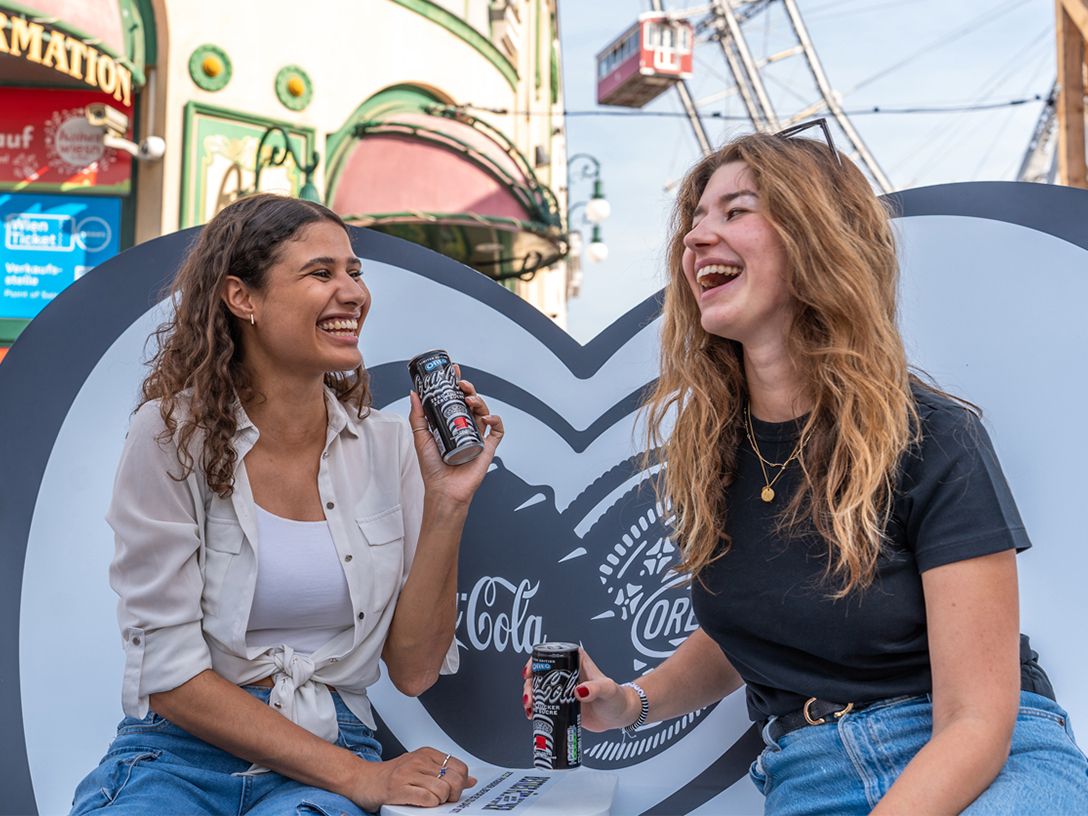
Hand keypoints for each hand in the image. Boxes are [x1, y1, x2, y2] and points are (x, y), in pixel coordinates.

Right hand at [348, 747, 475, 810]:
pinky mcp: (400, 789)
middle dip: (454, 794)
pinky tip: (423, 803)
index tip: (455, 790)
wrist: (363, 780)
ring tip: (432, 801)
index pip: (459, 767)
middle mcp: (419, 761)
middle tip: (445, 799)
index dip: (462, 783)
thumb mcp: (421, 768)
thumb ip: (445, 773)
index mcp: (427, 753)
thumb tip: (470, 781)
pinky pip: (426, 799)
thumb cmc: (391, 776)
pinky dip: (429, 805)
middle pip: (454, 779)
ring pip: (442, 790)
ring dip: (440, 801)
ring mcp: (409, 774)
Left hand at [409, 368, 503, 506]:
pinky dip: (495, 420)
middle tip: (462, 383)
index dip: (456, 384)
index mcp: (451, 424)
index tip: (453, 371)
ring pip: (484, 411)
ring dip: (479, 401)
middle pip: (471, 402)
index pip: (455, 399)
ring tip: (470, 399)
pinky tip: (487, 417)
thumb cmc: (432, 469)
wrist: (443, 490)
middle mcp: (465, 428)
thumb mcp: (420, 437)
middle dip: (469, 389)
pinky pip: (497, 430)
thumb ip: (417, 415)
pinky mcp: (488, 447)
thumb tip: (414, 394)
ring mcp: (477, 437)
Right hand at [522, 648, 639, 732]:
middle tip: (529, 698)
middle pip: (540, 673)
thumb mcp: (608, 690)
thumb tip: (579, 691)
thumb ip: (595, 689)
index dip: (536, 661)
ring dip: (530, 697)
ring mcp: (562, 690)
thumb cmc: (617, 698)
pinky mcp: (562, 705)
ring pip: (539, 689)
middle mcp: (567, 674)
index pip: (552, 654)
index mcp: (576, 662)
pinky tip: (533, 716)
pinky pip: (544, 704)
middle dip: (530, 684)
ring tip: (530, 708)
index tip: (529, 673)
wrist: (619, 716)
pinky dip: (536, 709)